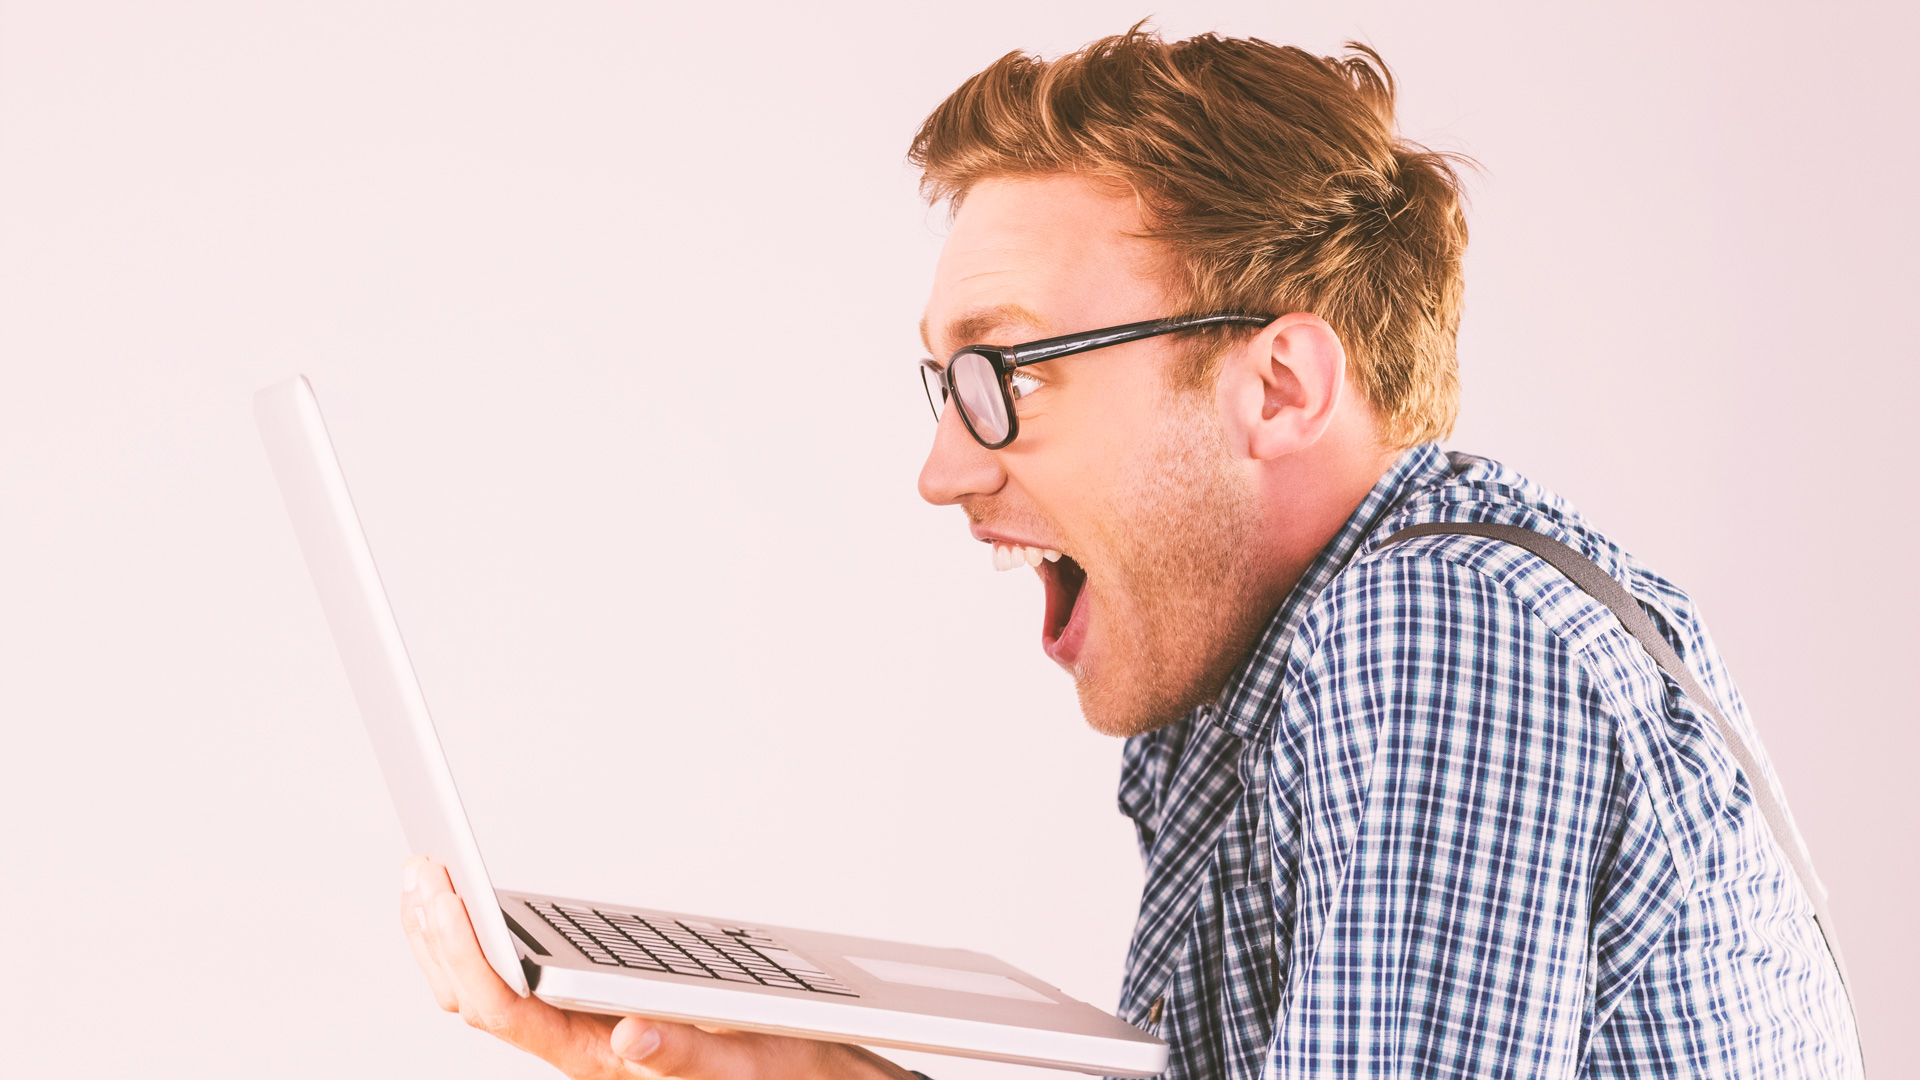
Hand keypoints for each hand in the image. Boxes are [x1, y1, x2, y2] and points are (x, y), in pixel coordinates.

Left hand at [400, 855, 916, 1078]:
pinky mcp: (587, 1015)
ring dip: (444, 936)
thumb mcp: (743, 1063)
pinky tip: (470, 912)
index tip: (442, 890)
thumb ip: (685, 1056)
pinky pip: (509, 983)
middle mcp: (575, 1045)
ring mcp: (575, 1032)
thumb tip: (631, 1035)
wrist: (795, 1078)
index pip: (504, 1006)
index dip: (464, 949)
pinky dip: (476, 941)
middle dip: (436, 933)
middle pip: (474, 997)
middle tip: (417, 867)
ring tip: (425, 878)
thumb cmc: (770, 1071)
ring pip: (482, 992)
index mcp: (598, 1056)